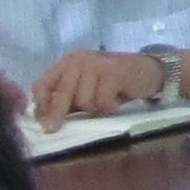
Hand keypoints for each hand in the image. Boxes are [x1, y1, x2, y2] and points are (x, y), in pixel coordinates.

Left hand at [30, 47, 172, 124]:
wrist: (148, 70)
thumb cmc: (112, 82)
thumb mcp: (85, 86)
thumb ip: (68, 97)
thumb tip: (47, 119)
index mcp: (68, 62)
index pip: (44, 83)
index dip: (41, 104)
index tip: (41, 122)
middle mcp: (79, 59)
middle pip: (62, 93)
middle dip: (57, 113)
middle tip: (51, 130)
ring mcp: (96, 64)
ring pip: (84, 101)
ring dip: (94, 108)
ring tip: (106, 100)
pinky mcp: (113, 71)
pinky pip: (102, 102)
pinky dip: (109, 106)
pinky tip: (117, 98)